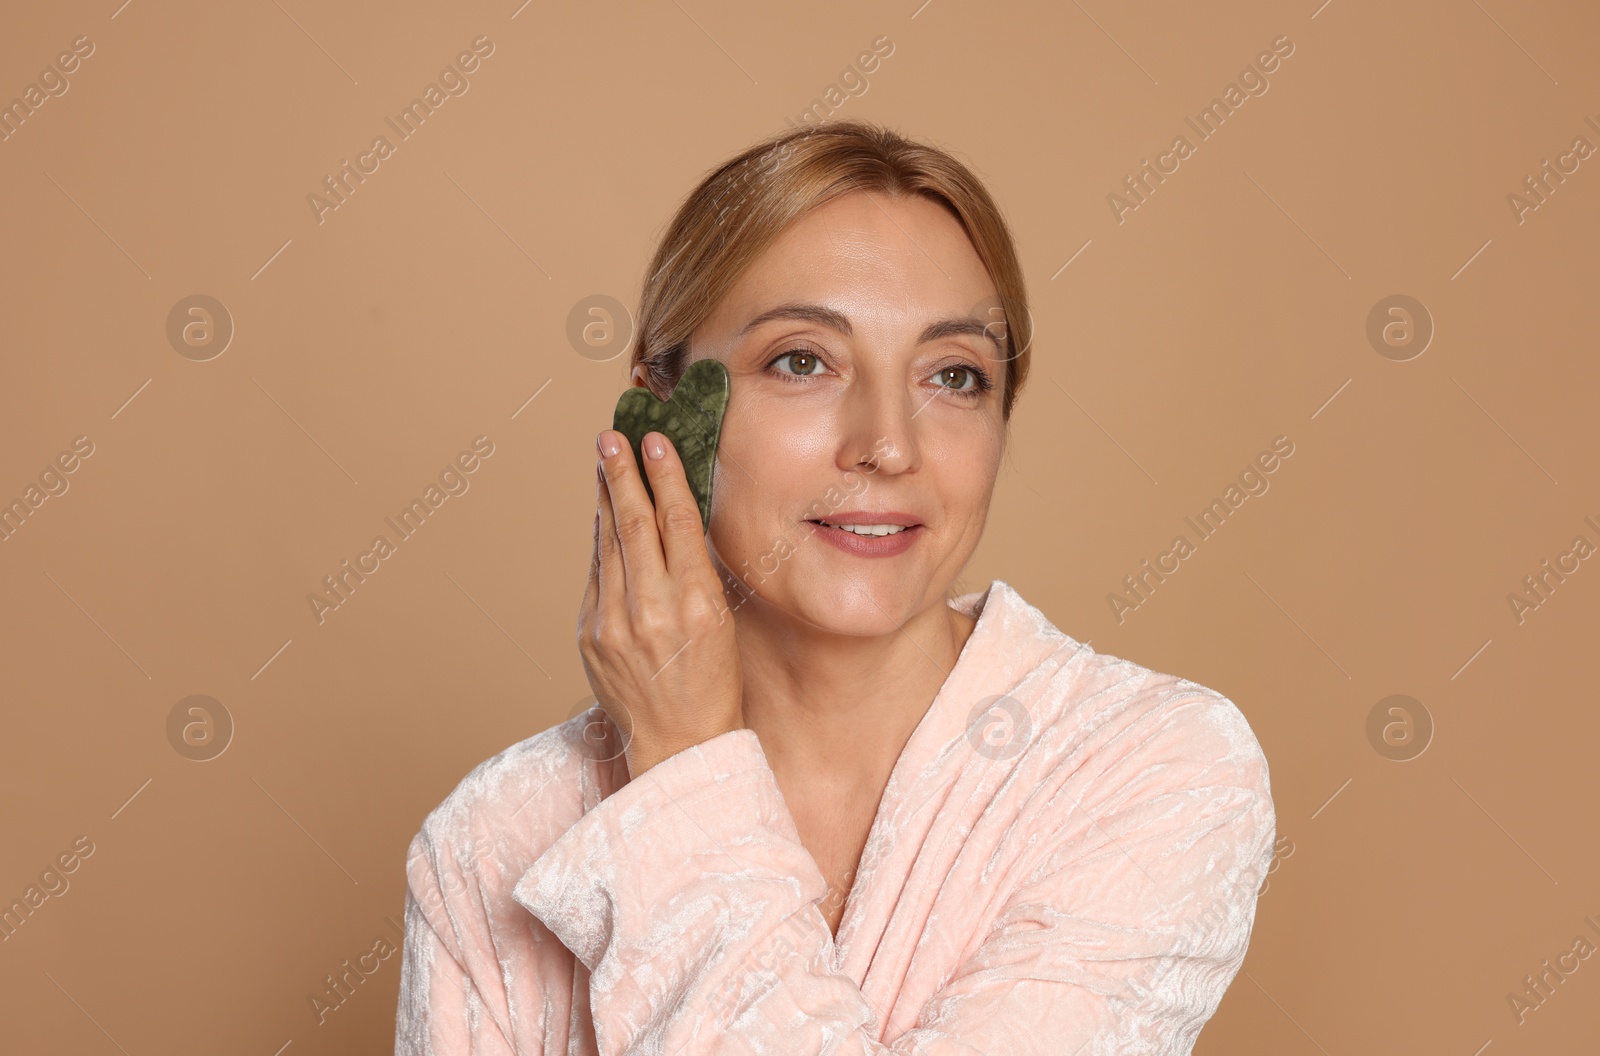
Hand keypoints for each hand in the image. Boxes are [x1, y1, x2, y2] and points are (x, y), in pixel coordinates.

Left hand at [580, 428, 744, 777]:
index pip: (676, 523)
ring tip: (604, 462)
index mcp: (696, 605)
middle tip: (613, 437)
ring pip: (609, 544)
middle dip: (623, 474)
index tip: (656, 442)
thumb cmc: (713, 684)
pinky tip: (603, 517)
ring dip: (606, 498)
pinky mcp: (590, 636)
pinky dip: (601, 542)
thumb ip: (693, 572)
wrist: (679, 745)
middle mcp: (652, 610)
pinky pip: (597, 576)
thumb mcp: (721, 623)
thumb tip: (669, 517)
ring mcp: (614, 624)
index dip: (665, 477)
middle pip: (634, 524)